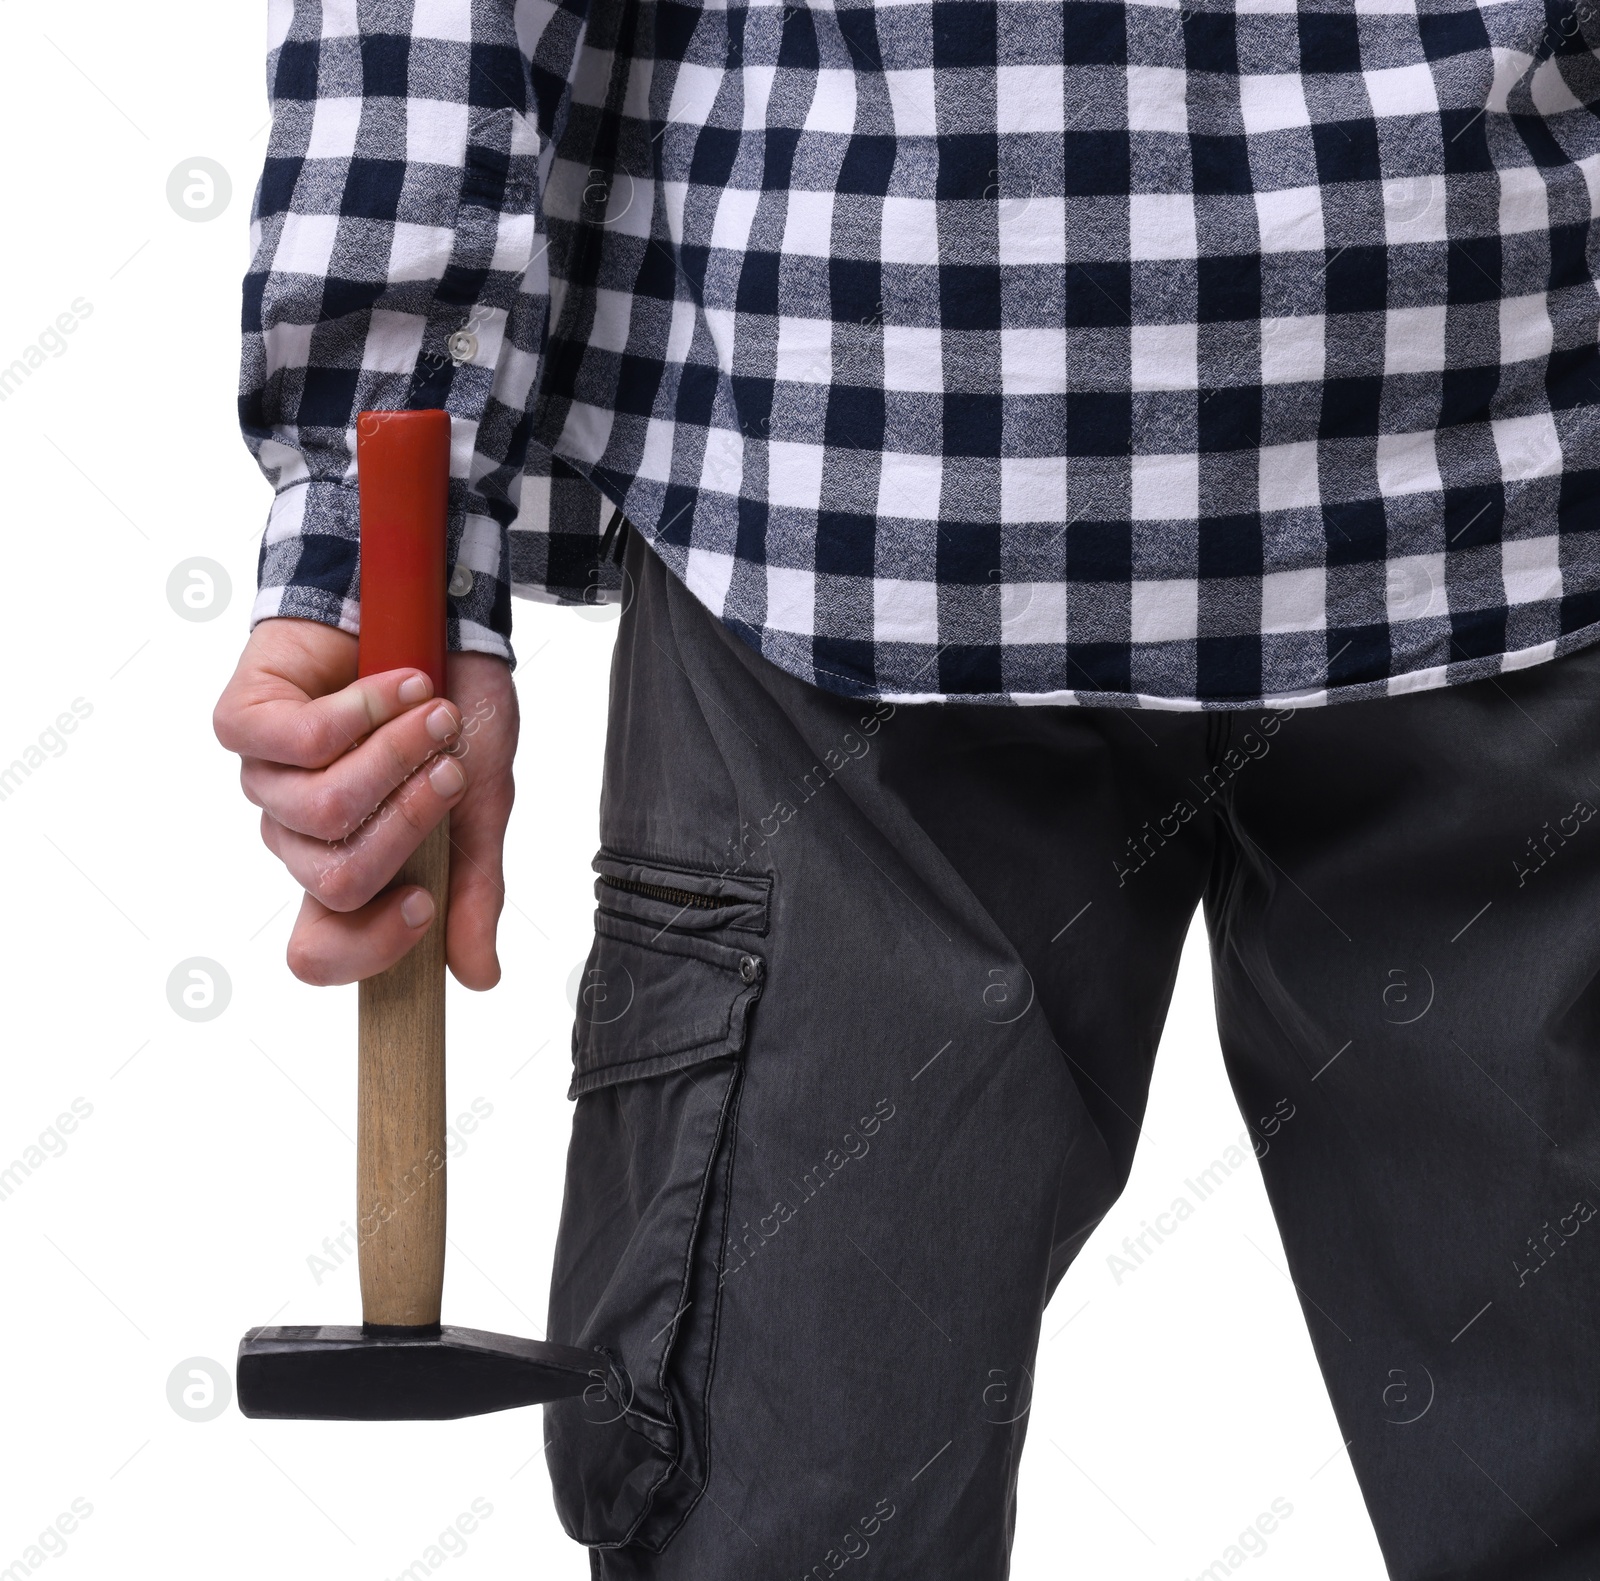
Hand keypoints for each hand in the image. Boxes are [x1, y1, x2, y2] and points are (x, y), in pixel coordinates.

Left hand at [213, 617, 517, 987]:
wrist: (432, 608)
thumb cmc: (454, 704)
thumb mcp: (484, 799)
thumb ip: (476, 886)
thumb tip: (478, 978)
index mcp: (354, 864)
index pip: (320, 950)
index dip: (366, 949)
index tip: (426, 906)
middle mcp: (300, 834)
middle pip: (339, 880)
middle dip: (411, 821)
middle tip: (452, 768)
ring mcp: (266, 780)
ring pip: (323, 809)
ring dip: (396, 755)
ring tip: (434, 711)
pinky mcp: (245, 720)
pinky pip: (301, 743)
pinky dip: (364, 710)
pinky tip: (401, 682)